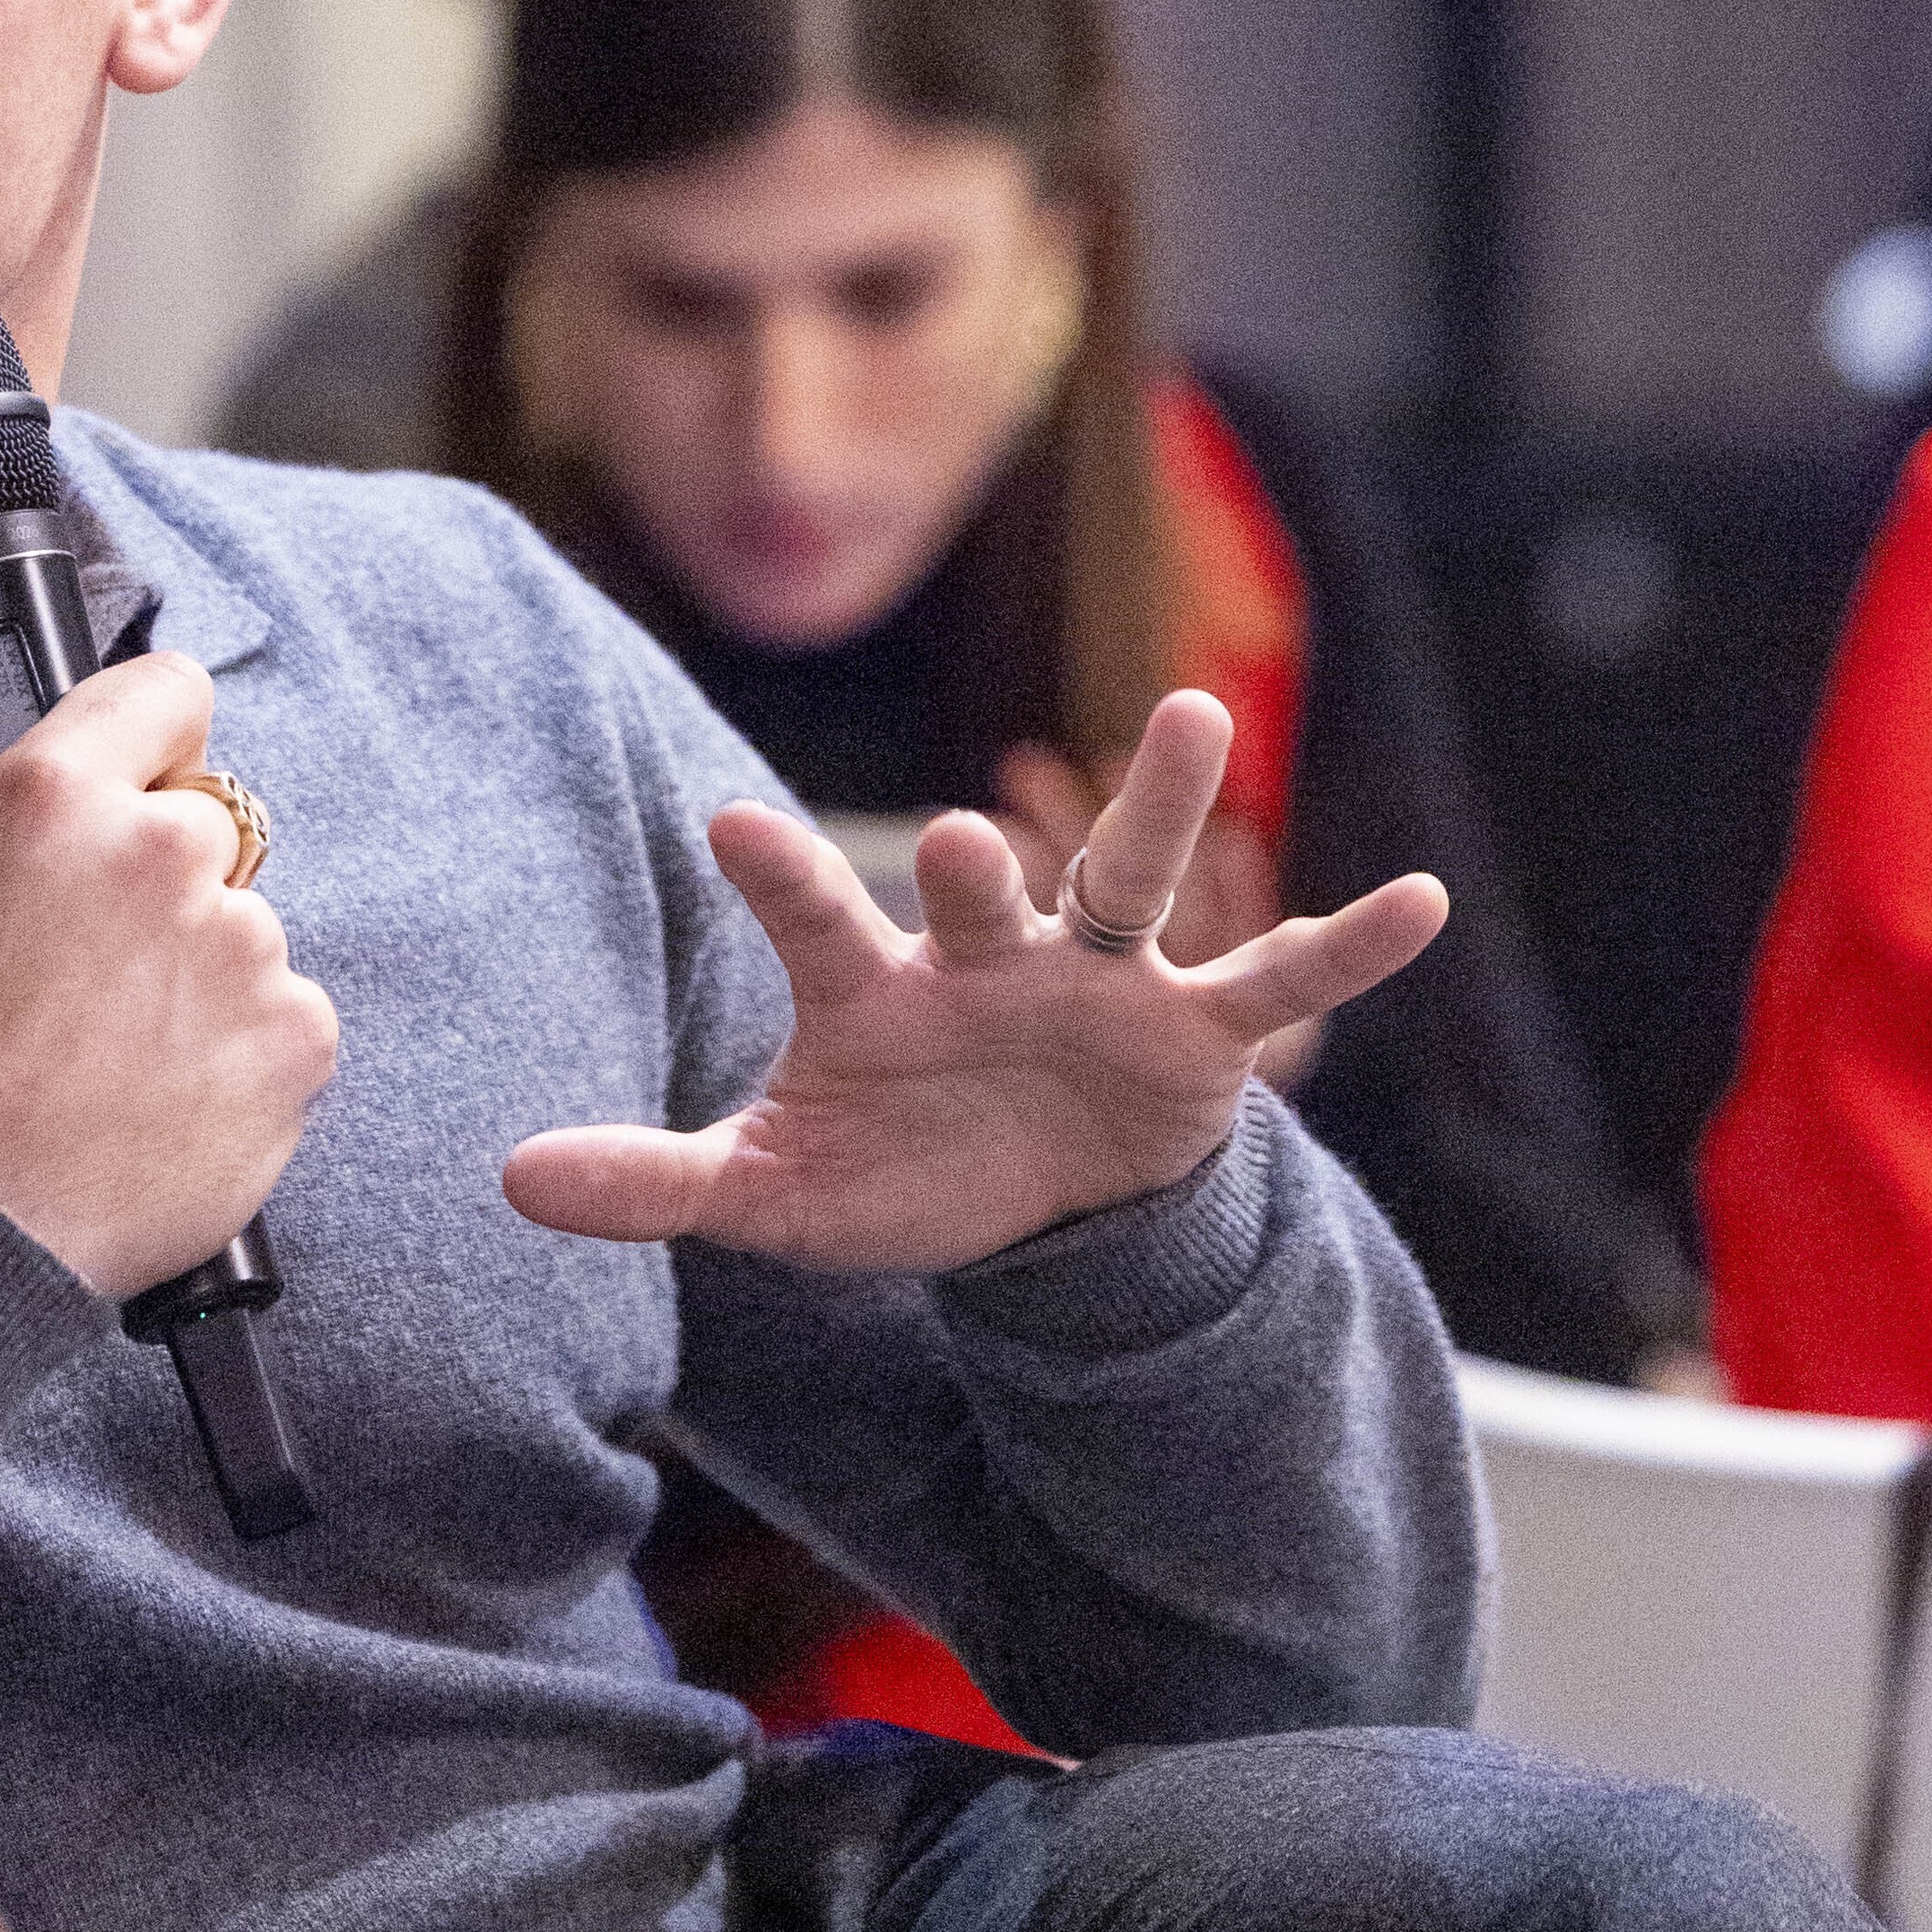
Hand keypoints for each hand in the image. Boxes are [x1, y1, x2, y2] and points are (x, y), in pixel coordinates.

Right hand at [0, 647, 336, 1294]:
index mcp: (56, 797)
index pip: (168, 690)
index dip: (142, 741)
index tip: (119, 796)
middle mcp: (165, 852)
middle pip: (204, 819)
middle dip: (155, 875)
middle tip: (80, 968)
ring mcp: (244, 946)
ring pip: (242, 925)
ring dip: (197, 970)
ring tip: (109, 1050)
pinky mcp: (297, 1035)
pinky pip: (284, 1013)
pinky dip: (239, 1050)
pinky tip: (158, 1094)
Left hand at [504, 690, 1443, 1273]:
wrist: (1025, 1216)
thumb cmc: (894, 1171)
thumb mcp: (773, 1194)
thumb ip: (654, 1181)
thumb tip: (508, 1181)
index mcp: (876, 990)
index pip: (814, 923)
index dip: (776, 880)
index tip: (726, 825)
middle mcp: (990, 957)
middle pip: (983, 892)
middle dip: (976, 870)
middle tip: (958, 837)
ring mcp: (1098, 981)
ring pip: (1128, 881)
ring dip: (1157, 809)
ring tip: (1195, 715)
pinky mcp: (1193, 1033)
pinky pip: (1277, 982)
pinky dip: (1349, 944)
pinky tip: (1422, 899)